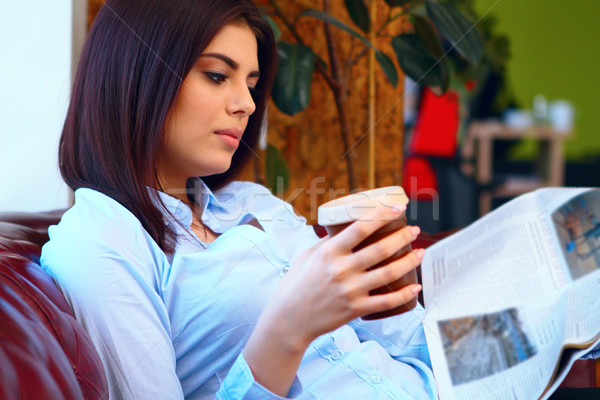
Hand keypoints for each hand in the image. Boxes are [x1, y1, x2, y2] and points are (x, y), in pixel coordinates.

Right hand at [243, 203, 423, 395]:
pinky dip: (404, 294)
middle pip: (380, 249)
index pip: (360, 228)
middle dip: (403, 236)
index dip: (382, 215)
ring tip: (420, 252)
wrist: (289, 320)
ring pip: (388, 273)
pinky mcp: (355, 309)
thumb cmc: (296, 285)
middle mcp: (341, 270)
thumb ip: (329, 243)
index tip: (398, 208)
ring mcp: (350, 291)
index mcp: (329, 252)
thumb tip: (348, 229)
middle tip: (415, 229)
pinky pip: (386, 302)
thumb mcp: (308, 256)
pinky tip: (416, 286)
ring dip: (409, 261)